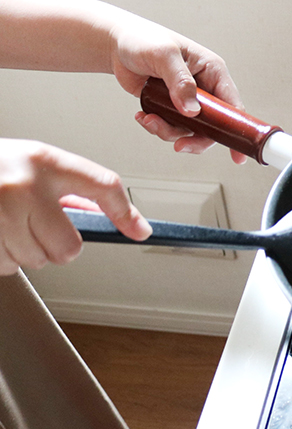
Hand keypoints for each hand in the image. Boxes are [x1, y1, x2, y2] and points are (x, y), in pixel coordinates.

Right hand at [0, 139, 151, 274]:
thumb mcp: (32, 163)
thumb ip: (67, 188)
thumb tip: (109, 218)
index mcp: (45, 162)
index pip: (102, 186)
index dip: (125, 213)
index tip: (140, 230)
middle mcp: (24, 186)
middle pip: (68, 248)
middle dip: (56, 245)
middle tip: (37, 227)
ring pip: (34, 261)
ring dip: (24, 252)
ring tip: (7, 224)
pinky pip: (6, 267)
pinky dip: (3, 257)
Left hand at [109, 18, 246, 163]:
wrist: (116, 45)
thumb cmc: (143, 39)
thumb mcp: (164, 55)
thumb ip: (180, 82)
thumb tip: (192, 110)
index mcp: (213, 72)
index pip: (232, 105)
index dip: (237, 130)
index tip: (238, 154)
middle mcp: (204, 88)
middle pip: (213, 125)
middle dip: (195, 138)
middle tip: (179, 145)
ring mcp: (187, 99)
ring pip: (189, 130)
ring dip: (168, 131)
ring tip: (149, 120)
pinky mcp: (171, 107)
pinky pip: (171, 127)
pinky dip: (157, 127)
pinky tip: (144, 116)